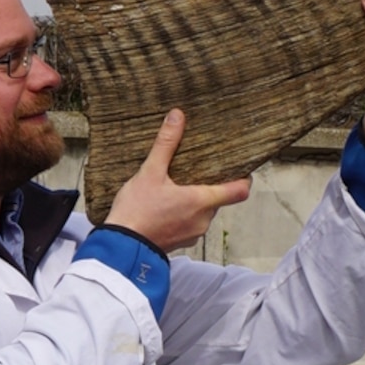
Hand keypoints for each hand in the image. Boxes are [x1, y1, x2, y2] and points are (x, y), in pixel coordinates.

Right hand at [105, 109, 251, 251]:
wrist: (121, 248)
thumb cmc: (136, 212)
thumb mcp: (150, 172)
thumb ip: (166, 144)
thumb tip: (177, 117)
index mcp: (202, 201)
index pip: (239, 191)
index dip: (244, 179)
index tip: (240, 168)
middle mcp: (203, 220)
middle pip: (218, 199)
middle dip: (210, 185)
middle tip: (196, 170)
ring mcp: (193, 234)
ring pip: (204, 212)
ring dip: (195, 200)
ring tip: (176, 187)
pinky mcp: (181, 242)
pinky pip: (191, 224)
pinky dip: (185, 214)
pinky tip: (167, 206)